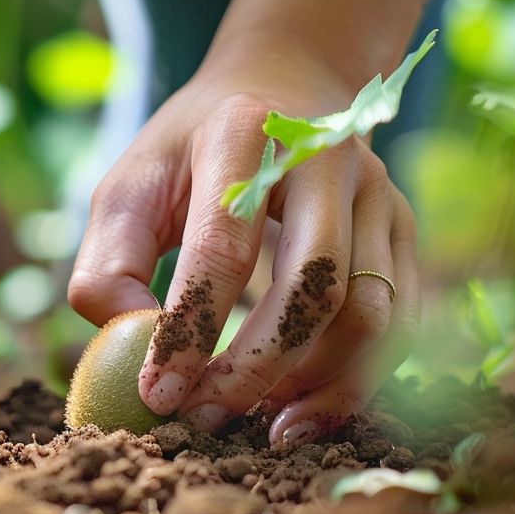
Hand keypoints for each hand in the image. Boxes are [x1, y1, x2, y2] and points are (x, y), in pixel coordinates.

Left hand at [68, 50, 418, 445]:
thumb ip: (109, 261)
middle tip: (209, 420)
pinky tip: (306, 405)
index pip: (221, 246)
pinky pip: (401, 321)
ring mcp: (378, 191)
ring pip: (371, 311)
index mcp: (243, 132)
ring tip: (263, 426)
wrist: (281, 87)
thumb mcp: (130, 184)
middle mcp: (325, 156)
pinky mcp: (405, 228)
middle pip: (314, 282)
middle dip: (260, 366)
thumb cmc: (190, 151)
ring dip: (320, 385)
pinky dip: (359, 377)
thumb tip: (129, 347)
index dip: (190, 329)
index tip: (159, 394)